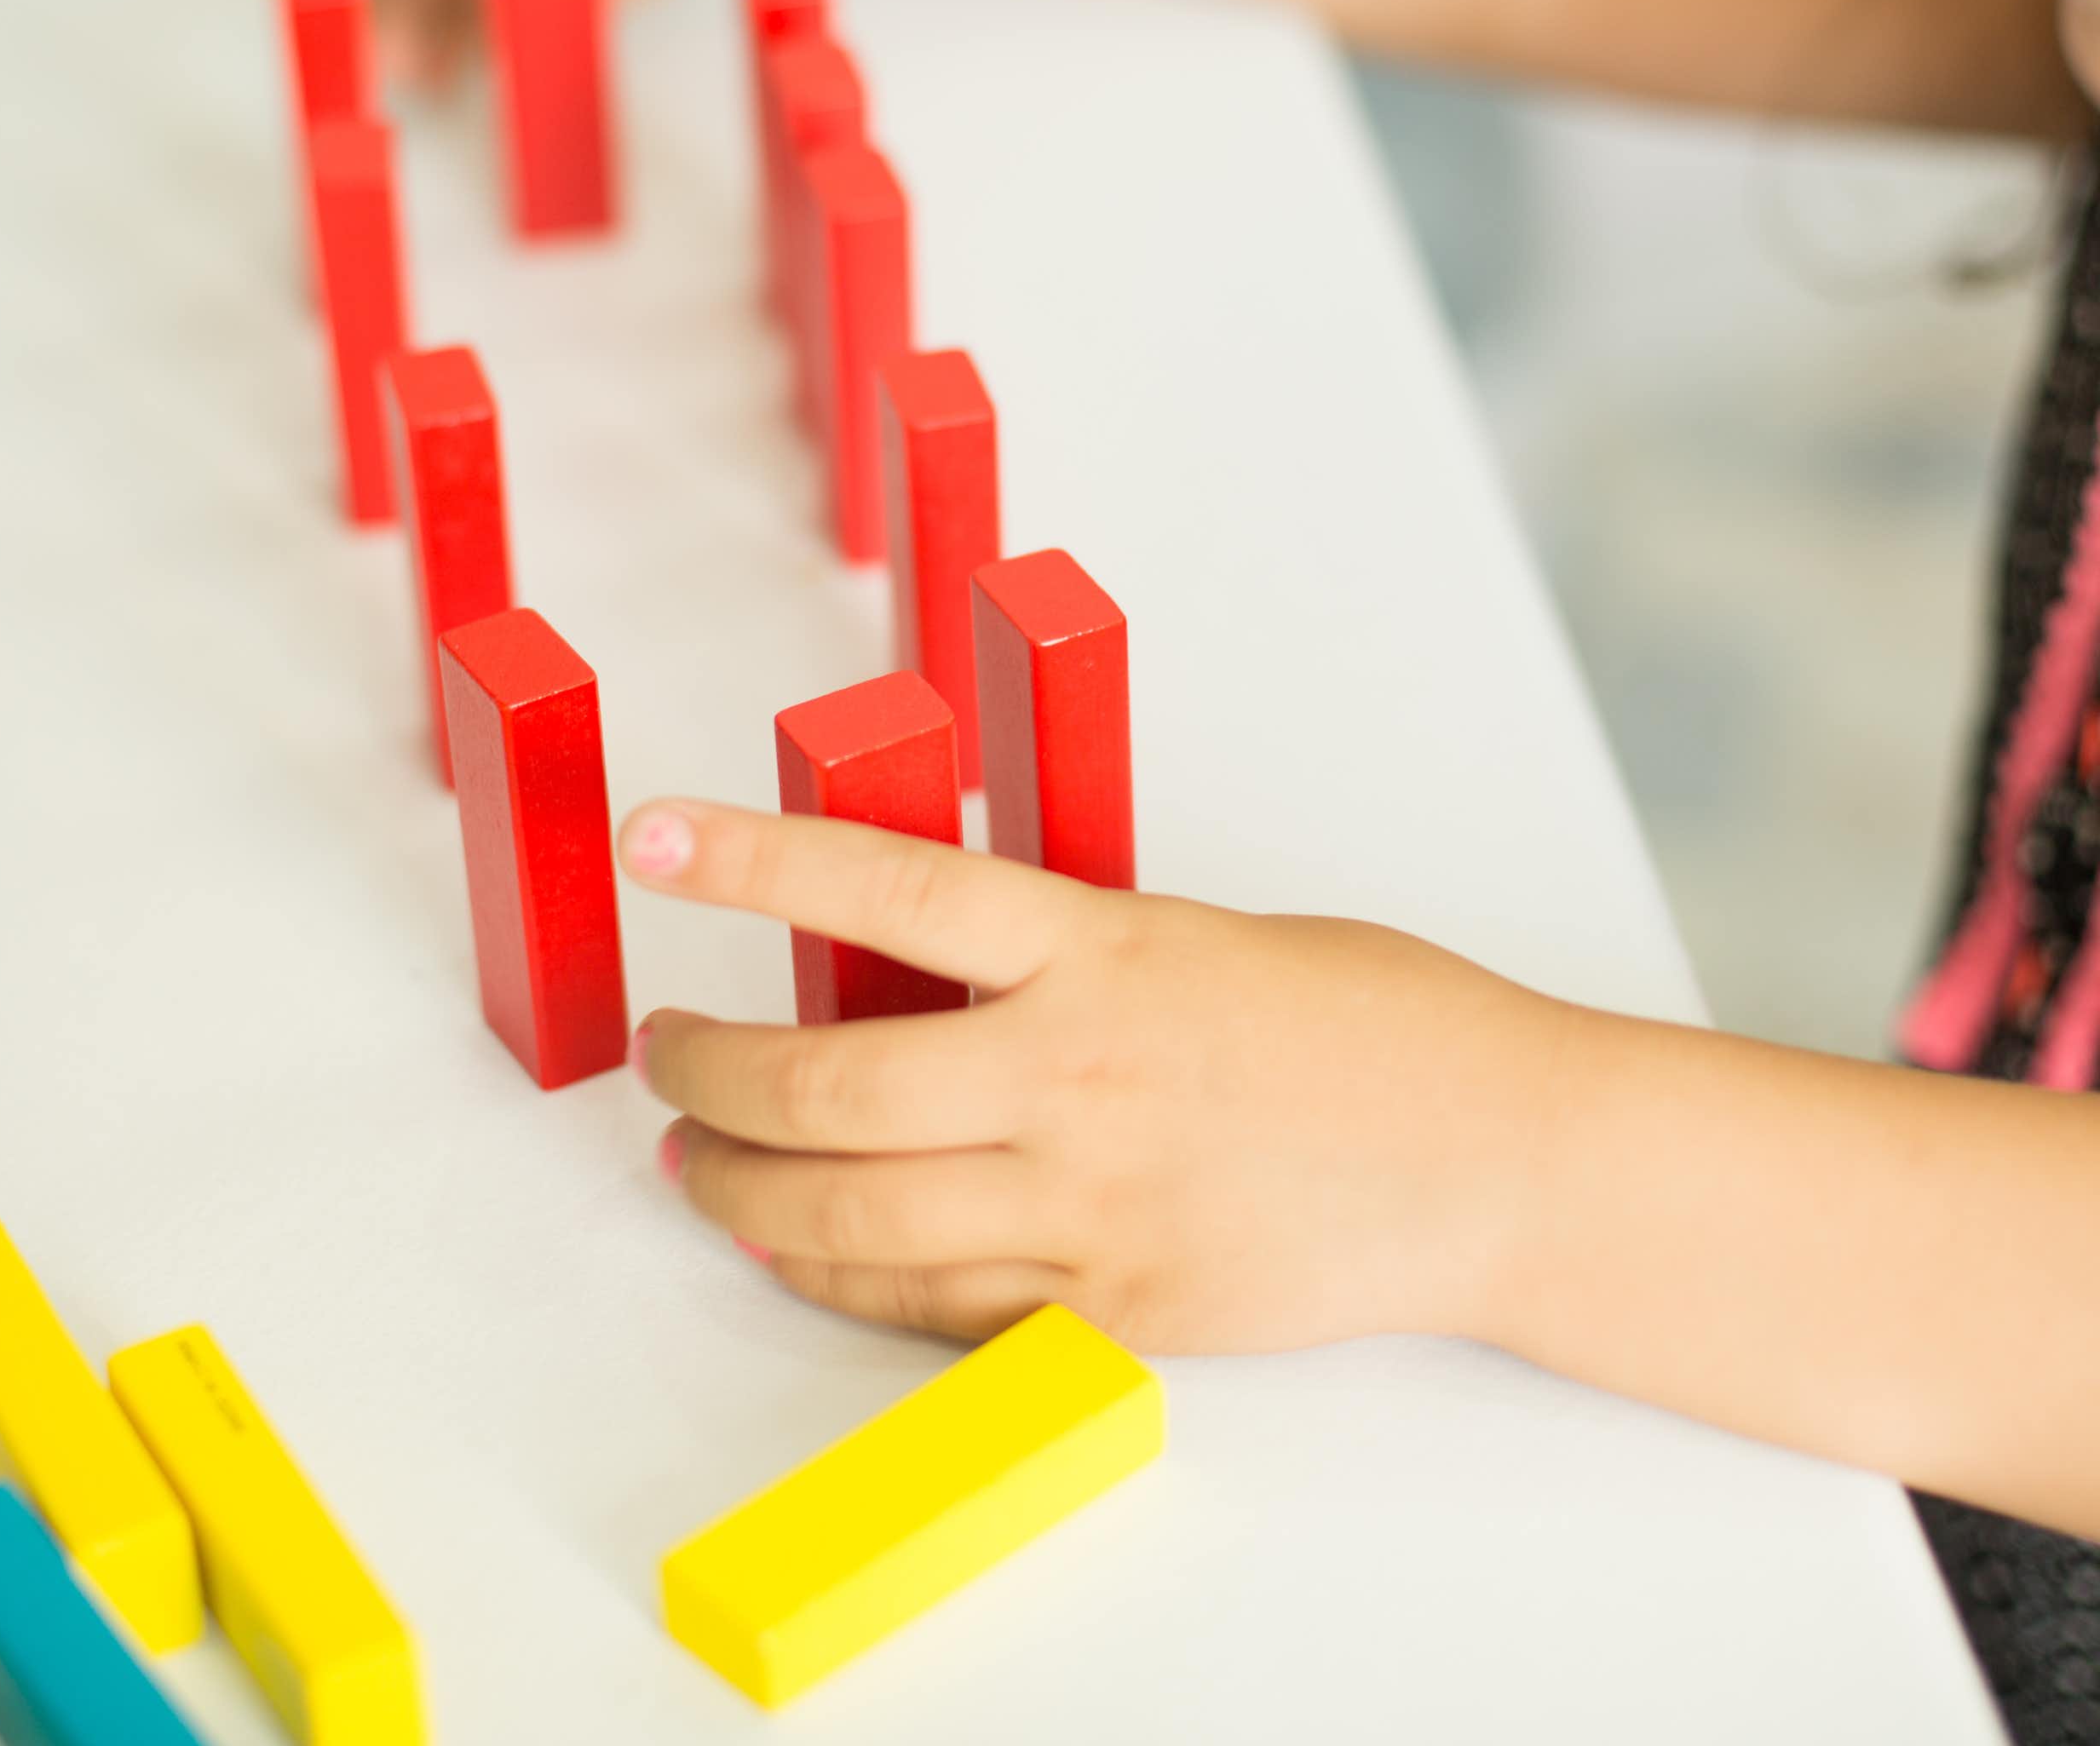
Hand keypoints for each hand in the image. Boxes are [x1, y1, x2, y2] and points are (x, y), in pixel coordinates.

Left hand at [616, 798, 1568, 1352]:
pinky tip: (798, 1249)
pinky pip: (928, 1305)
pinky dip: (837, 1275)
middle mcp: (1075, 1077)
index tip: (658, 840)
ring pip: (847, 1215)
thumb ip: (1060, 963)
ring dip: (738, 1192)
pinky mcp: (1111, 1313)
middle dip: (703, 1075)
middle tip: (665, 1054)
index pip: (884, 888)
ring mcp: (1089, 1208)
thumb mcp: (1198, 939)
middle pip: (822, 1086)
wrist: (1496, 1159)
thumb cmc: (1373, 1026)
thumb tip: (930, 979)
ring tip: (696, 1166)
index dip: (752, 860)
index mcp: (1101, 951)